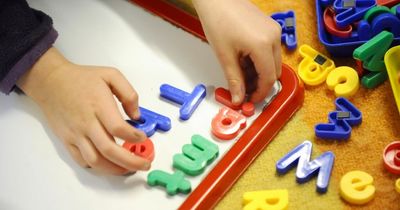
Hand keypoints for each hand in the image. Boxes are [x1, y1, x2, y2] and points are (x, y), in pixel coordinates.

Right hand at [17, 47, 149, 174]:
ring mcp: (76, 134)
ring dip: (115, 169)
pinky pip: (82, 160)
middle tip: (145, 164)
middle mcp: (87, 123)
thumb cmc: (82, 79)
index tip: (143, 138)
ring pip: (95, 160)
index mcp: (99, 105)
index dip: (133, 137)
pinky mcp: (67, 141)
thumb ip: (129, 94)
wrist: (51, 82)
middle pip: (109, 150)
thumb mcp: (111, 75)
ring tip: (129, 168)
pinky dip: (97, 167)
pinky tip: (109, 164)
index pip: (118, 128)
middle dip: (130, 161)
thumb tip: (137, 116)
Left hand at [193, 0, 281, 104]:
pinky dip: (259, 60)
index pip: (269, 78)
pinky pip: (270, 50)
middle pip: (274, 71)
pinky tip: (244, 60)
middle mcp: (273, 37)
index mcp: (262, 45)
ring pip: (273, 62)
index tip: (250, 100)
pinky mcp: (270, 27)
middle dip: (260, 84)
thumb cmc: (218, 19)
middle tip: (243, 89)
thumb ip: (234, 79)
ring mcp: (273, 30)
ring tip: (240, 73)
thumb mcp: (224, 55)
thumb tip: (238, 98)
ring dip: (259, 72)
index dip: (260, 93)